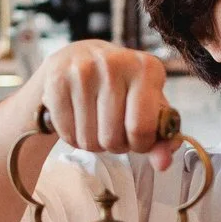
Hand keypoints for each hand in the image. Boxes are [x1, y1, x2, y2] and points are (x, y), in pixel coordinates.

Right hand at [32, 41, 175, 169]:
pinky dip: (72, 136)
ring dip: (92, 143)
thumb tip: (163, 163)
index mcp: (147, 68)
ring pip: (88, 140)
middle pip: (112, 138)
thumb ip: (161, 139)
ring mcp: (83, 70)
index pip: (142, 128)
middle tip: (113, 130)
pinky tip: (77, 119)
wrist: (79, 58)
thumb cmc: (121, 88)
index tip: (136, 137)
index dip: (139, 145)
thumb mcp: (148, 107)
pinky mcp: (57, 79)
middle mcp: (115, 64)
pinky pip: (67, 133)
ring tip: (95, 123)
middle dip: (114, 145)